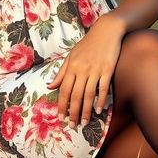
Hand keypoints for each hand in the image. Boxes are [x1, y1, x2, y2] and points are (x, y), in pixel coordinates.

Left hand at [46, 13, 123, 128]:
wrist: (106, 31)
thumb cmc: (88, 44)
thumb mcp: (71, 55)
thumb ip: (61, 72)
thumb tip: (50, 86)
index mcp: (71, 66)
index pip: (64, 90)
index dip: (62, 105)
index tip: (60, 118)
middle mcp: (82, 69)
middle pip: (75, 95)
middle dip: (73, 112)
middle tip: (72, 126)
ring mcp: (95, 69)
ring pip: (88, 95)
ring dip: (85, 111)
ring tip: (83, 122)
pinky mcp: (107, 69)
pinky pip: (103, 88)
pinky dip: (100, 100)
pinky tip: (98, 110)